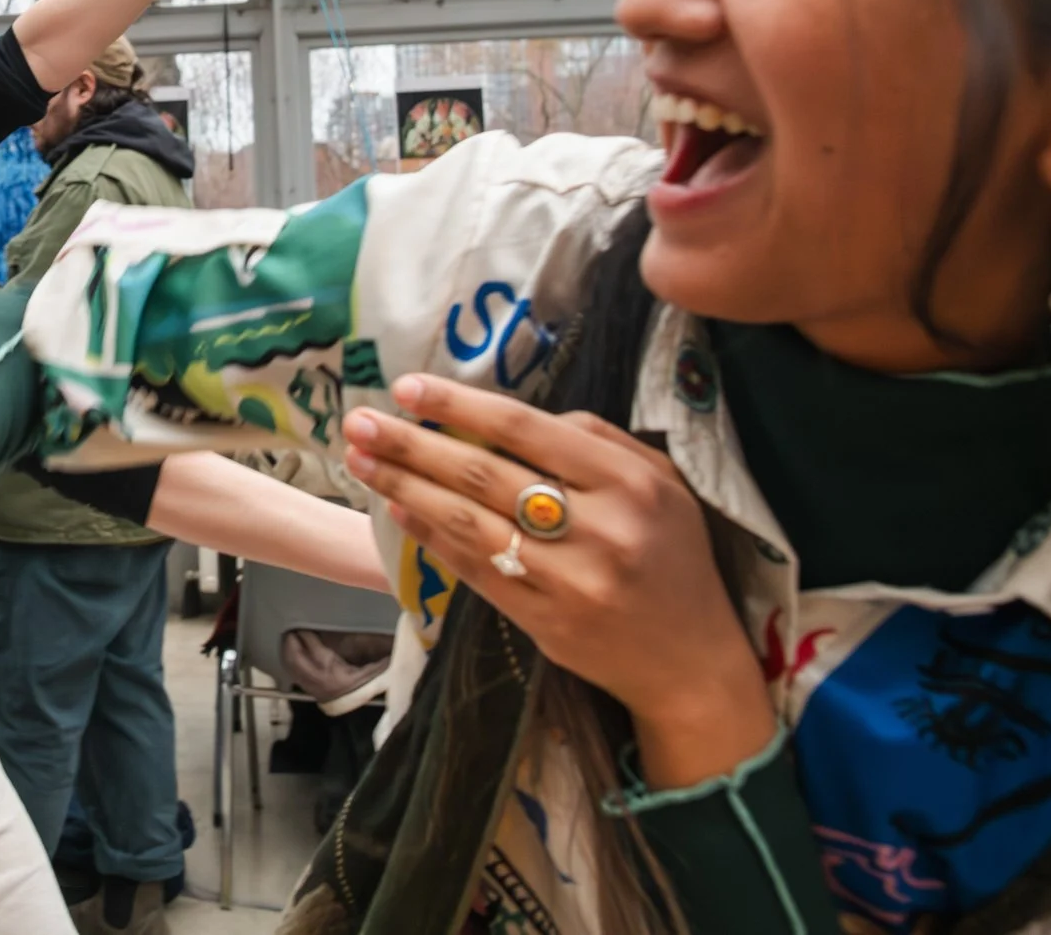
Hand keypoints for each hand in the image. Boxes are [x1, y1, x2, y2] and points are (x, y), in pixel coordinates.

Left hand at [341, 375, 773, 790]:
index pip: (526, 428)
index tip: (407, 386)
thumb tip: (518, 417)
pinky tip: (398, 511)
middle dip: (412, 444)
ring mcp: (567, 579)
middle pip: (484, 474)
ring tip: (362, 462)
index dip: (460, 406)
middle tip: (359, 422)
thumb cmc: (675, 559)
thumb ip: (599, 440)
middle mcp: (598, 528)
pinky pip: (473, 569)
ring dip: (406, 488)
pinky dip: (430, 537)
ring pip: (468, 522)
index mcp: (628, 482)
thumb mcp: (662, 485)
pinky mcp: (542, 621)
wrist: (692, 663)